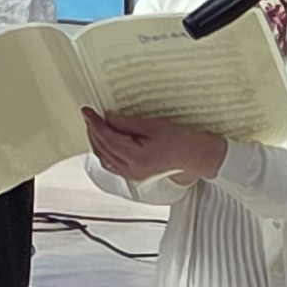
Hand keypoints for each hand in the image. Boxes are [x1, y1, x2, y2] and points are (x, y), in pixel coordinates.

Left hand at [84, 107, 227, 187]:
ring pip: (105, 158)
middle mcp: (132, 171)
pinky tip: (106, 138)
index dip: (95, 124)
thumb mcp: (154, 126)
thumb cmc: (182, 140)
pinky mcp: (136, 175)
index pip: (108, 139)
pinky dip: (106, 150)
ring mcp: (134, 176)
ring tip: (95, 124)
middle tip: (89, 115)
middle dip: (93, 131)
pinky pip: (113, 164)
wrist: (198, 156)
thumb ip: (127, 123)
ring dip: (98, 141)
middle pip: (103, 150)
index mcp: (137, 159)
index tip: (87, 111)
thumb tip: (108, 117)